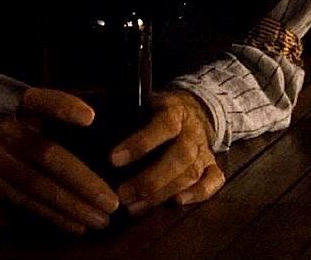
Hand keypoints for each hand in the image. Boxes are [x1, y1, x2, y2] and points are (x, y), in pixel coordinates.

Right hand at [0, 88, 118, 235]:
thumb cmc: (5, 123)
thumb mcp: (23, 108)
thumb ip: (52, 111)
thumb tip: (96, 120)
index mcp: (19, 105)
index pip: (43, 100)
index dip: (65, 107)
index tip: (90, 118)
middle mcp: (5, 131)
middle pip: (49, 156)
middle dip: (84, 181)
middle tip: (111, 201)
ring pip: (39, 186)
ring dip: (73, 206)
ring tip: (101, 219)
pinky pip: (26, 202)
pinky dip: (53, 216)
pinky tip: (76, 224)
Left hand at [110, 90, 224, 214]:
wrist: (194, 108)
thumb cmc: (160, 110)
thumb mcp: (145, 103)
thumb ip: (130, 116)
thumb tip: (97, 132)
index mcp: (176, 110)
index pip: (164, 125)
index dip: (141, 143)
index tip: (114, 159)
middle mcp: (193, 131)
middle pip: (180, 156)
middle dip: (150, 179)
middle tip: (123, 195)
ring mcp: (205, 149)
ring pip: (191, 172)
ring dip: (164, 193)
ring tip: (135, 207)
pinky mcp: (212, 165)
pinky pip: (213, 180)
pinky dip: (198, 193)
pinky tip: (178, 203)